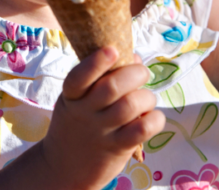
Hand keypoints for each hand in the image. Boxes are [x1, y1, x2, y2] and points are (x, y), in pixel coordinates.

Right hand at [40, 47, 164, 189]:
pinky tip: (152, 117)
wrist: (64, 167)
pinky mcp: (118, 148)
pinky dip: (155, 118)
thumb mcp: (78, 99)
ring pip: (131, 105)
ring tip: (146, 98)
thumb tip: (134, 58)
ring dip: (147, 97)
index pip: (79, 77)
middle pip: (112, 87)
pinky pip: (143, 129)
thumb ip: (100, 78)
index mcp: (72, 96)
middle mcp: (84, 113)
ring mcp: (101, 131)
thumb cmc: (77, 123)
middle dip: (135, 73)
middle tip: (141, 73)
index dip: (96, 62)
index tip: (112, 50)